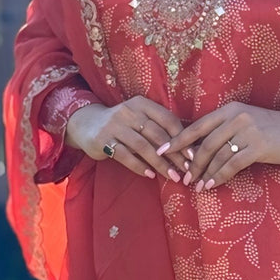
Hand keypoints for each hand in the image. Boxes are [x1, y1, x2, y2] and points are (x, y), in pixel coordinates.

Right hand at [67, 98, 188, 180]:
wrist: (86, 124)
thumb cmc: (122, 125)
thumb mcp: (139, 119)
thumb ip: (157, 129)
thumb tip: (186, 149)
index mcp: (142, 104)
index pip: (167, 119)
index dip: (182, 137)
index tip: (192, 155)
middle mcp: (129, 111)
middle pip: (157, 134)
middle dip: (174, 154)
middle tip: (186, 170)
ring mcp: (115, 125)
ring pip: (143, 146)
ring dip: (160, 163)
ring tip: (172, 176)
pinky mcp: (103, 140)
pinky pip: (125, 155)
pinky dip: (139, 166)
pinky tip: (150, 175)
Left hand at [160, 102, 279, 190]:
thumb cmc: (271, 129)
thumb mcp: (245, 123)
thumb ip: (224, 131)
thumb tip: (198, 149)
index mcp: (229, 110)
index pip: (197, 126)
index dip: (178, 140)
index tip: (162, 151)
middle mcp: (236, 117)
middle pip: (205, 143)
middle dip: (191, 163)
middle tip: (183, 178)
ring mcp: (248, 130)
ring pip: (217, 155)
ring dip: (204, 173)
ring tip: (196, 187)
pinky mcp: (258, 146)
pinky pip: (232, 164)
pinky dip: (220, 176)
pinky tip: (212, 185)